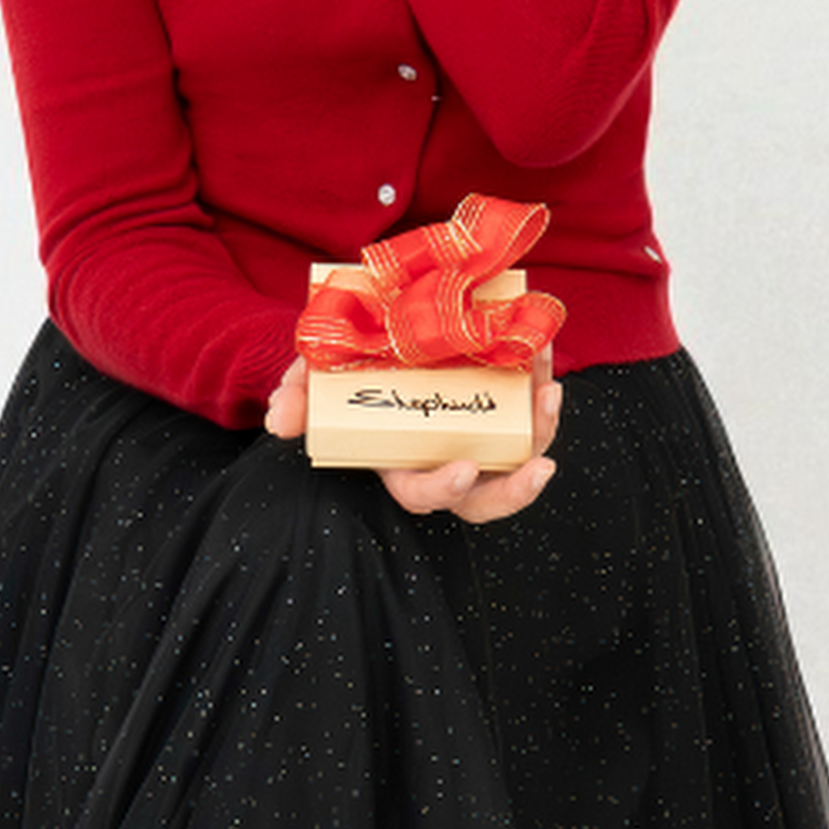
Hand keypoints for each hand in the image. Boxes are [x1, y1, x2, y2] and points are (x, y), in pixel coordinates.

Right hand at [264, 345, 562, 524]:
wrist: (369, 330)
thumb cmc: (344, 367)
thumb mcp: (315, 378)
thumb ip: (297, 397)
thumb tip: (279, 421)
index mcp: (401, 463)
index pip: (423, 494)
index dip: (444, 490)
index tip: (465, 467)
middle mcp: (444, 457)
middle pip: (486, 498)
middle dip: (517, 489)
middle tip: (539, 464)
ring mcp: (476, 433)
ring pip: (519, 455)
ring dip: (542, 431)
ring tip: (550, 394)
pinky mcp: (499, 402)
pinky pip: (528, 408)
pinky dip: (539, 382)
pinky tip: (543, 352)